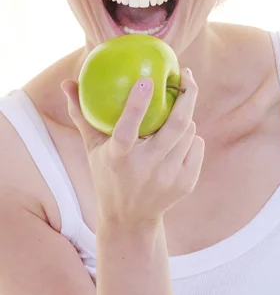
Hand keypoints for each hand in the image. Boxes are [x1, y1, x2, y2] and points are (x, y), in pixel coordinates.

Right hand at [61, 69, 204, 229]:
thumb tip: (67, 83)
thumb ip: (82, 115)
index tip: (146, 80)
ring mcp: (168, 178)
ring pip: (189, 132)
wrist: (130, 219)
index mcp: (117, 158)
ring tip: (177, 111)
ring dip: (186, 116)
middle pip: (175, 126)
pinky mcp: (186, 184)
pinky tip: (182, 138)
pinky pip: (197, 146)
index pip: (126, 130)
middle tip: (187, 75)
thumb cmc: (108, 173)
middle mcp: (144, 169)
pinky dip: (191, 136)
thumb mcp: (92, 148)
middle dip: (187, 95)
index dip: (137, 104)